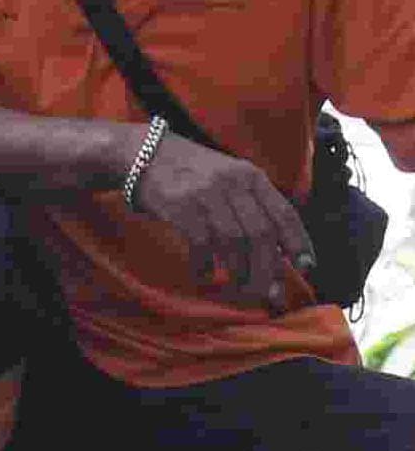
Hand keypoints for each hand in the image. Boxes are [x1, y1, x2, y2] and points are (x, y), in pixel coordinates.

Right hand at [129, 131, 313, 311]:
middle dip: (269, 269)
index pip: (284, 212)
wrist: (143, 155)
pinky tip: (204, 277)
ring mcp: (207, 195)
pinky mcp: (181, 207)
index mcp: (251, 176)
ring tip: (239, 290)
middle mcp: (233, 184)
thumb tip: (274, 247)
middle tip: (270, 295)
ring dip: (239, 272)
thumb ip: (250, 203)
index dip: (298, 242)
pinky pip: (201, 244)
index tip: (307, 267)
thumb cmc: (189, 173)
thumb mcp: (228, 178)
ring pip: (235, 242)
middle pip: (261, 233)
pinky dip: (205, 265)